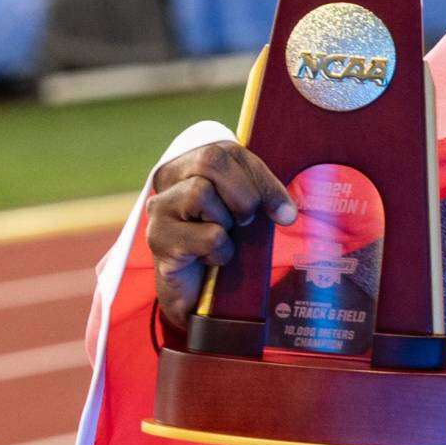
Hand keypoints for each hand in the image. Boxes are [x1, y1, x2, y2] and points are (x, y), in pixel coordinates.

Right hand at [145, 141, 294, 328]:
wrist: (195, 292)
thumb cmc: (222, 239)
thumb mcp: (244, 210)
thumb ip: (262, 196)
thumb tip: (287, 214)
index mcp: (193, 163)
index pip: (229, 152)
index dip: (263, 180)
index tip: (285, 213)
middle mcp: (170, 179)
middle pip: (210, 161)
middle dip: (243, 196)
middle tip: (244, 224)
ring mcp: (159, 207)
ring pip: (200, 193)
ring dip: (226, 224)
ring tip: (219, 240)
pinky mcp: (158, 238)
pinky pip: (207, 236)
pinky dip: (219, 251)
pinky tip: (207, 258)